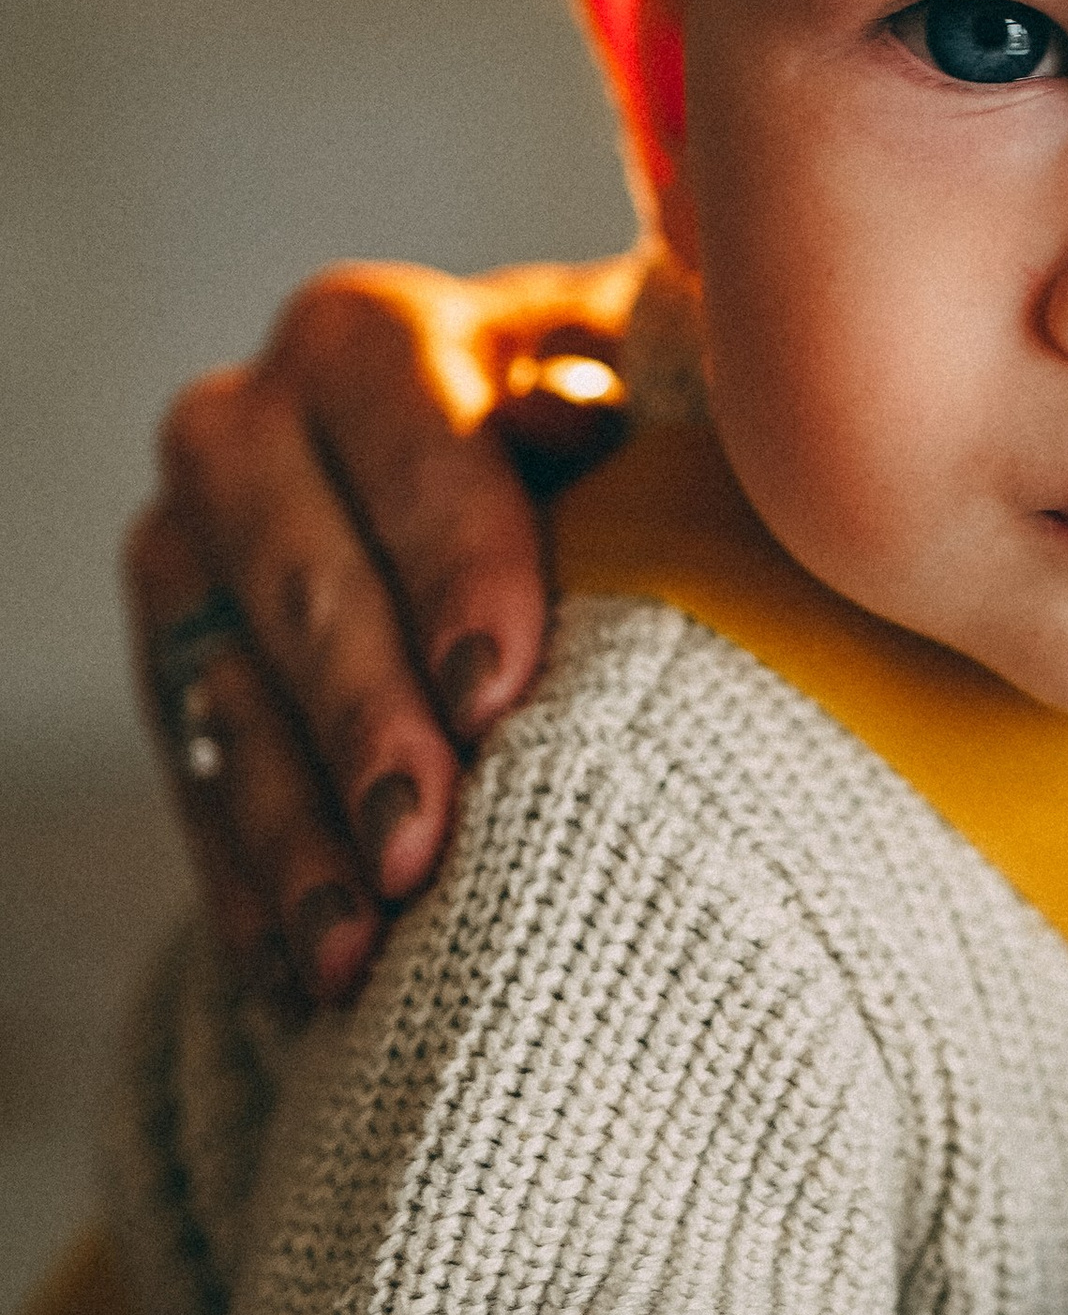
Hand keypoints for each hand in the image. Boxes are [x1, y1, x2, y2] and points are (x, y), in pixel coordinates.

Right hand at [127, 256, 640, 1001]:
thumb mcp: (648, 397)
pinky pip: (195, 781)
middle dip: (360, 717)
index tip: (501, 688)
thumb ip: (637, 389)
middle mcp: (252, 424)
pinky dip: (250, 882)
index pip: (403, 438)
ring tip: (358, 949)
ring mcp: (189, 548)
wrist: (527, 503)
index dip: (449, 560)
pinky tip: (299, 975)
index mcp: (376, 339)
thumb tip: (589, 411)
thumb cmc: (630, 445)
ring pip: (224, 690)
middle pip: (294, 573)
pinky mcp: (172, 663)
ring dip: (292, 830)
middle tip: (420, 843)